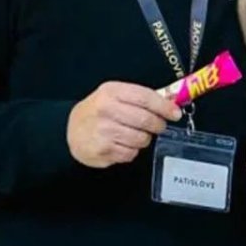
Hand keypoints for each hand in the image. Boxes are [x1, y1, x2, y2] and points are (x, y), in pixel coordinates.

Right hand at [67, 82, 182, 167]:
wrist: (70, 129)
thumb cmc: (99, 110)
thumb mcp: (115, 95)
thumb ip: (141, 97)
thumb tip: (171, 101)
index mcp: (112, 92)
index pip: (145, 98)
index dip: (164, 106)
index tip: (175, 113)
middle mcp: (106, 110)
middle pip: (145, 120)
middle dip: (158, 125)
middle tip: (159, 126)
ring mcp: (102, 131)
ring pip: (140, 139)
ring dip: (144, 139)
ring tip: (136, 134)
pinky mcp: (102, 150)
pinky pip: (130, 154)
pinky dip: (132, 151)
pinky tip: (123, 143)